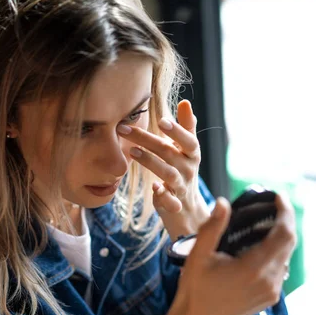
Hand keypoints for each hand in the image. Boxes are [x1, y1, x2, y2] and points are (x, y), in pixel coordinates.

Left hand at [118, 100, 209, 240]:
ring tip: (133, 152)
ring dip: (151, 162)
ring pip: (169, 174)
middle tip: (124, 128)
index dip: (177, 130)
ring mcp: (182, 189)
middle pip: (169, 153)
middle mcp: (188, 170)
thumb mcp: (188, 152)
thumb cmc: (184, 174)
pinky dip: (163, 195)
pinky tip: (153, 188)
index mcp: (191, 155)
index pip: (188, 140)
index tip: (161, 120)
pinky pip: (171, 202)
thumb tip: (185, 102)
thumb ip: (186, 128)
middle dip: (148, 140)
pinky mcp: (174, 206)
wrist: (190, 212)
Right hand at [170, 192, 296, 314]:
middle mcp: (268, 281)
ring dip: (282, 237)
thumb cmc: (195, 289)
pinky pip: (281, 269)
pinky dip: (277, 253)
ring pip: (287, 256)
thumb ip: (212, 227)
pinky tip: (262, 246)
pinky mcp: (270, 297)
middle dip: (286, 220)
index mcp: (253, 268)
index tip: (278, 197)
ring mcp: (272, 291)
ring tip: (267, 222)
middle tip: (274, 205)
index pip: (283, 234)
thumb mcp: (198, 255)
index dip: (285, 212)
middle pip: (290, 243)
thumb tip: (223, 202)